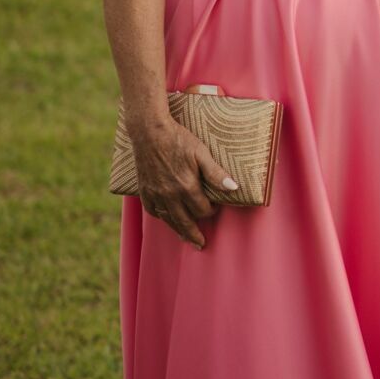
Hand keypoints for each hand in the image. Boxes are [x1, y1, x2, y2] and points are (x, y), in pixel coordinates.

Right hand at [128, 114, 233, 249]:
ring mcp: (155, 194)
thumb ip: (216, 173)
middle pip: (184, 221)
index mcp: (186, 187)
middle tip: (200, 245)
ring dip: (178, 230)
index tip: (215, 209)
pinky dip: (162, 218)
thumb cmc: (179, 140)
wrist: (150, 133)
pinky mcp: (144, 191)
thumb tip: (235, 188)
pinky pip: (153, 211)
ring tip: (186, 239)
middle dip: (194, 234)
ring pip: (168, 219)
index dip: (210, 211)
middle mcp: (169, 195)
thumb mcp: (202, 154)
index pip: (201, 209)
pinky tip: (167, 220)